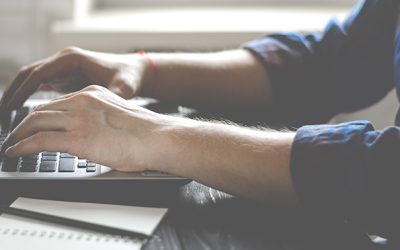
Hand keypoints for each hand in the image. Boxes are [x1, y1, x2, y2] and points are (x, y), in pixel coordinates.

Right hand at [0, 47, 154, 119]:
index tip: (9, 108)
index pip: (38, 73)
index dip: (22, 91)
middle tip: (1, 115)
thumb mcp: (123, 88)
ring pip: (33, 79)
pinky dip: (32, 96)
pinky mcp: (66, 76)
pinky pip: (42, 84)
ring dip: (19, 95)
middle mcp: (65, 60)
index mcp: (72, 58)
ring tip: (8, 116)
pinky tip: (26, 114)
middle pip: (29, 74)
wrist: (136, 71)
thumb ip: (111, 97)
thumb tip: (102, 112)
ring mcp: (64, 67)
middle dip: (14, 93)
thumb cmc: (129, 77)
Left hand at [1, 85, 166, 171]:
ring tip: (12, 144)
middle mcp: (83, 101)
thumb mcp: (120, 116)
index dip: (42, 114)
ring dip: (18, 134)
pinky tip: (15, 152)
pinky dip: (22, 146)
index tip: (36, 123)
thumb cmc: (147, 133)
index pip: (58, 102)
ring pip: (34, 122)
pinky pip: (38, 140)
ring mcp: (78, 118)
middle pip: (42, 109)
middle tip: (17, 134)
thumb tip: (96, 135)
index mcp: (94, 95)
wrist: (158, 138)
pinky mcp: (77, 138)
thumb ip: (102, 120)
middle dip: (25, 123)